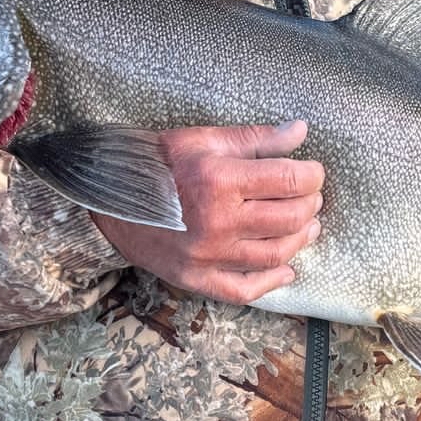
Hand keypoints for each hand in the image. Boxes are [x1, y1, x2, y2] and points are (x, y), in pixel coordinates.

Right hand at [91, 121, 323, 305]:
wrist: (107, 199)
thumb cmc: (156, 163)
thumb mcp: (204, 139)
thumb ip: (255, 138)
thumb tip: (299, 131)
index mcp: (220, 180)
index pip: (289, 181)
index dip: (311, 176)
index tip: (313, 172)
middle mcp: (218, 222)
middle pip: (289, 219)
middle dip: (309, 205)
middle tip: (311, 197)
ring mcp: (208, 256)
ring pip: (275, 254)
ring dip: (300, 239)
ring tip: (307, 226)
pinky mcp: (196, 278)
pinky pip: (244, 289)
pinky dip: (272, 282)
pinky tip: (286, 269)